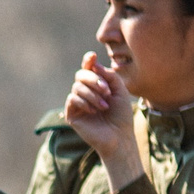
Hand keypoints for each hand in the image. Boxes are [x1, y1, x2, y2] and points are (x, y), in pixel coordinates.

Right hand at [64, 51, 141, 182]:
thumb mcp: (121, 91)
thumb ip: (110, 75)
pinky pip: (72, 99)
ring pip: (77, 86)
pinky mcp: (71, 114)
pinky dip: (85, 102)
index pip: (88, 68)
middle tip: (107, 91)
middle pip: (80, 75)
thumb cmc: (121, 115)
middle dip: (94, 80)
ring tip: (104, 105)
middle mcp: (85, 92)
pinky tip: (94, 111)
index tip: (92, 56)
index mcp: (96, 85)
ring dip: (92, 94)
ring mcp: (77, 103)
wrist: (119, 136)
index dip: (88, 61)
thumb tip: (94, 65)